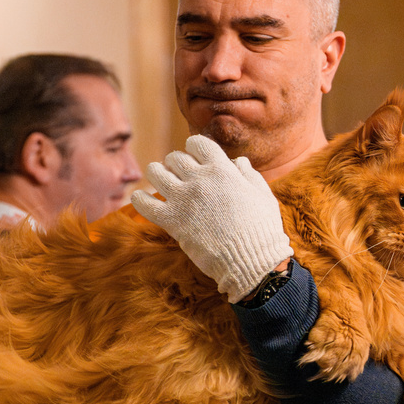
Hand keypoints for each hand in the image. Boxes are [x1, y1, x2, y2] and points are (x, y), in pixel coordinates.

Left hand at [132, 135, 292, 302]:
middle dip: (175, 163)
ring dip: (156, 174)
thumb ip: (249, 175)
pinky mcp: (172, 221)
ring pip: (155, 173)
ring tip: (160, 180)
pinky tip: (142, 199)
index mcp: (222, 170)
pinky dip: (140, 200)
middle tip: (178, 173)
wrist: (250, 260)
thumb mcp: (263, 195)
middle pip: (175, 158)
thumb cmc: (261, 229)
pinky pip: (144, 204)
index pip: (197, 143)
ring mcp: (183, 199)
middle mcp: (200, 179)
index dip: (194, 147)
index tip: (194, 155)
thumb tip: (238, 161)